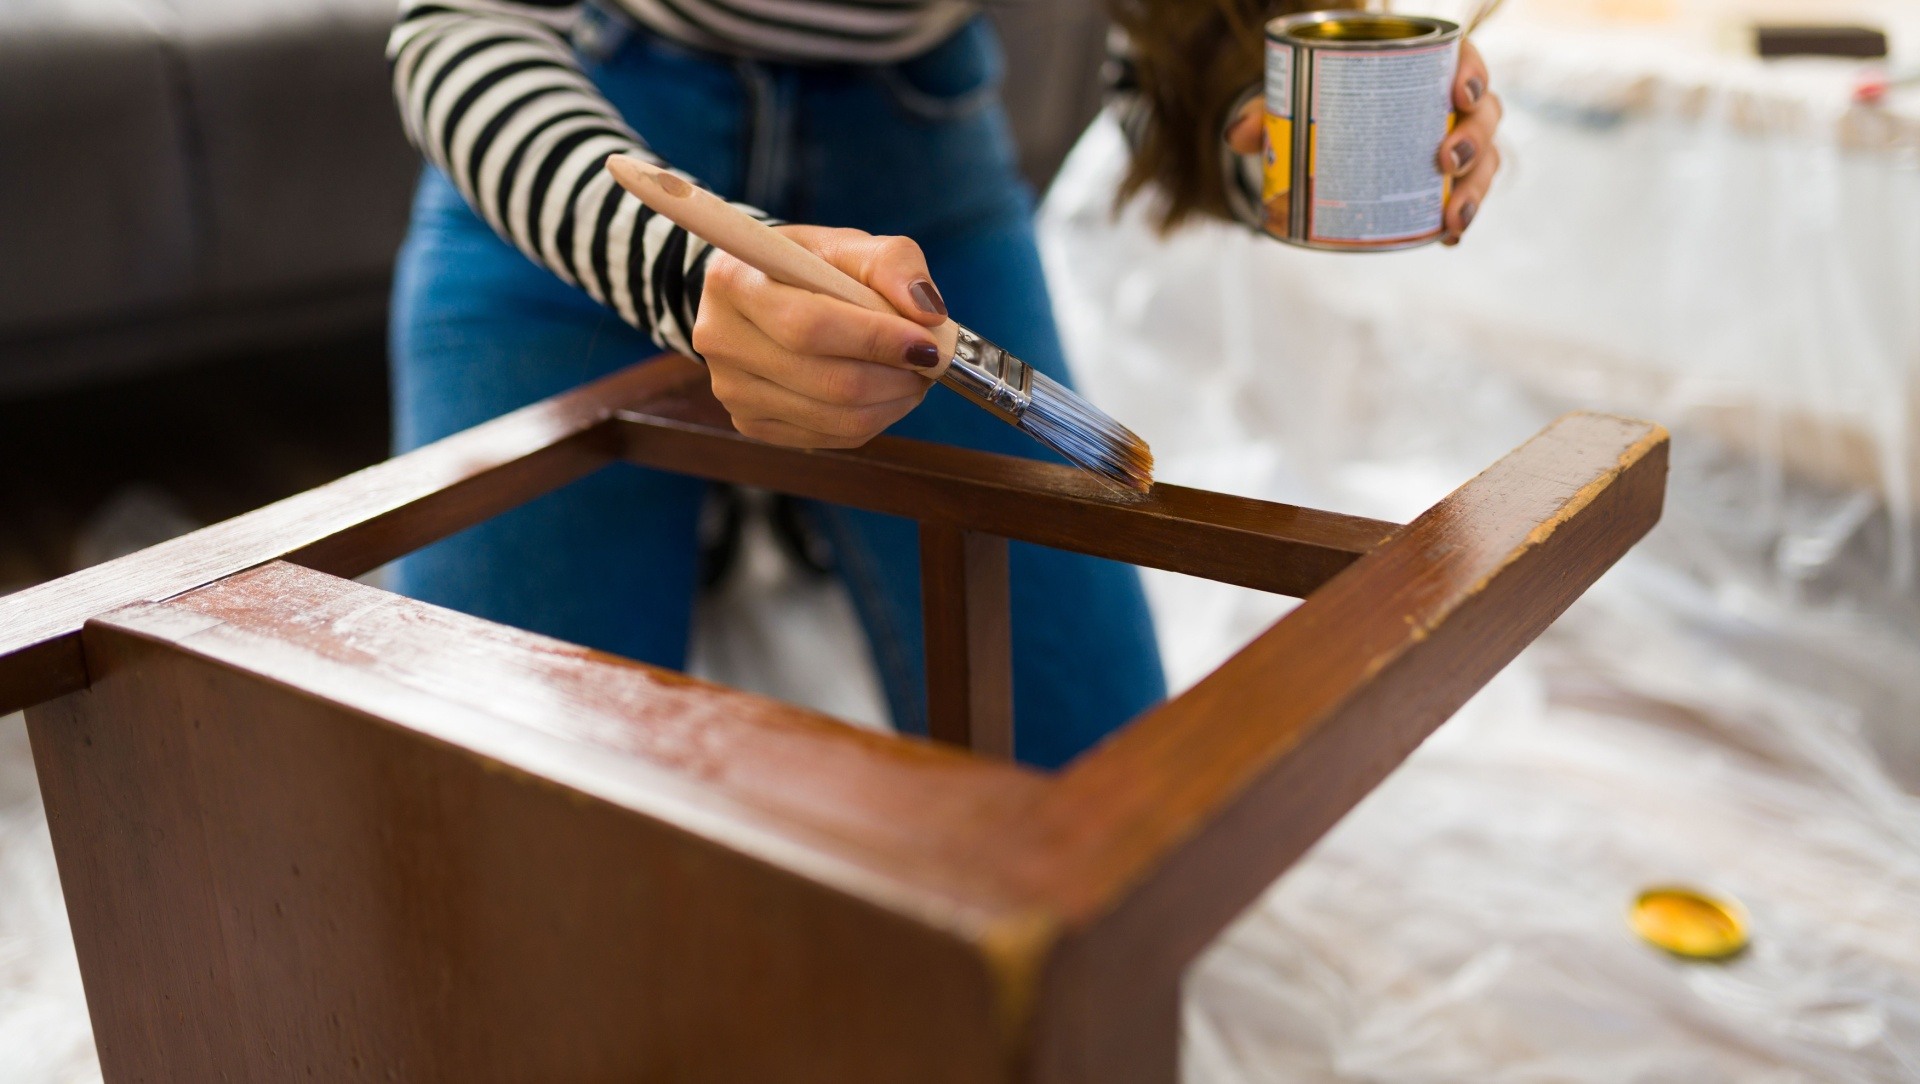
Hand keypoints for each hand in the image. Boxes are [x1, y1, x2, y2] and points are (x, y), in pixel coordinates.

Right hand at [693, 226, 948, 448]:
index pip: (811, 326)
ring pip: (833, 417)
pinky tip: (884, 394)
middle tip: (931, 362)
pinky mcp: (750, 423)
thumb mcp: (848, 245)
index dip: (877, 340)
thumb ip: (893, 264)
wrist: (761, 294)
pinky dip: (872, 420)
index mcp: (735, 281)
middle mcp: (721, 339)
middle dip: (895, 377)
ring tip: (913, 376)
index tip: (928, 343)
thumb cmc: (809, 267)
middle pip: (827, 381)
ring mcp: (731, 389)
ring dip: (891, 402)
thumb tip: (927, 314)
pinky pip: (828, 437)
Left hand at [1224, 40, 1503, 244]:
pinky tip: (1448, 237)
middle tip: (1446, 158)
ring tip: (1453, 215)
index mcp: (1424, 67)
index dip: (1472, 73)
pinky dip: (1459, 218)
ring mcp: (1454, 143)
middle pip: (1484, 114)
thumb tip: (1238, 135)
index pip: (1462, 61)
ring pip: (1484, 159)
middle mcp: (1449, 104)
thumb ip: (1268, 113)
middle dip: (1473, 138)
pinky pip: (1465, 196)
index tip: (1459, 93)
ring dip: (1475, 187)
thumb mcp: (1295, 104)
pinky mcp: (1445, 181)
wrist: (1326, 136)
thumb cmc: (1323, 104)